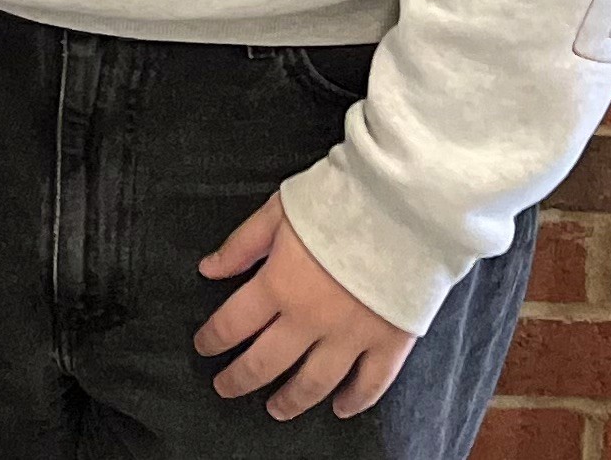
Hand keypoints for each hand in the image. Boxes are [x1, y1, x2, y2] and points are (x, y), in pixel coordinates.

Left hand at [194, 195, 412, 419]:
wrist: (405, 206)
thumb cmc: (340, 201)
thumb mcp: (278, 211)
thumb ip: (242, 245)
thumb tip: (208, 269)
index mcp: (278, 286)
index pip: (232, 324)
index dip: (213, 339)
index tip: (204, 347)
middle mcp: (310, 320)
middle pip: (265, 363)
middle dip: (239, 379)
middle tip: (226, 387)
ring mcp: (351, 336)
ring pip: (314, 383)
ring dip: (291, 401)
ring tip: (276, 409)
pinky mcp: (389, 342)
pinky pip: (371, 383)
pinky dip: (355, 401)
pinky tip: (340, 408)